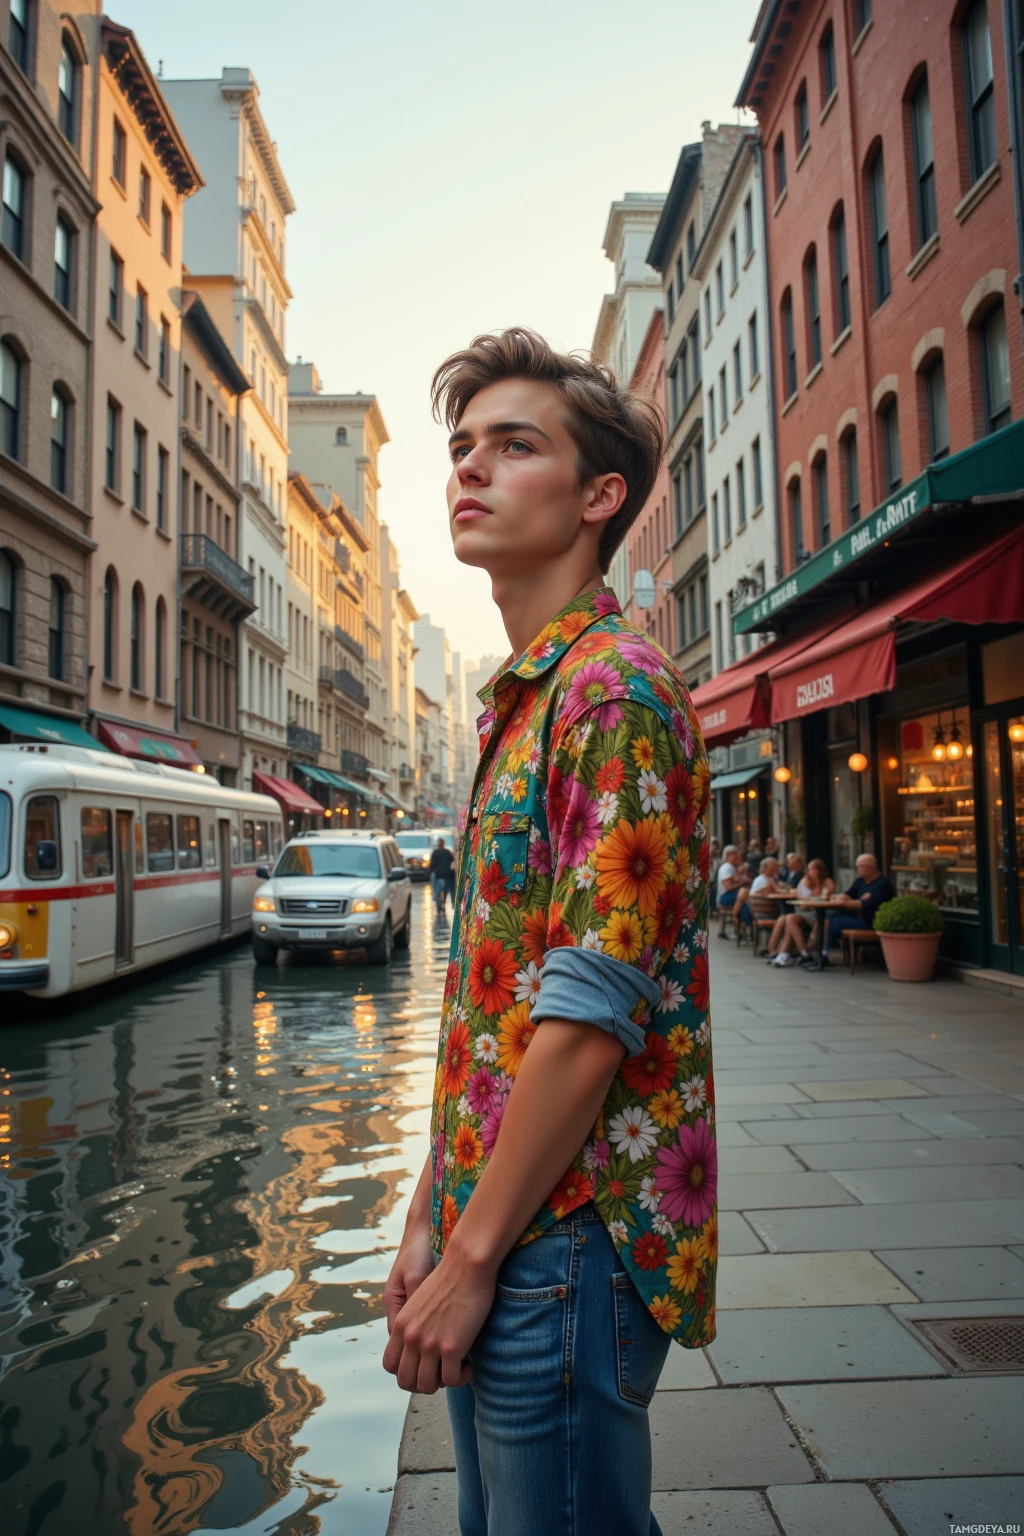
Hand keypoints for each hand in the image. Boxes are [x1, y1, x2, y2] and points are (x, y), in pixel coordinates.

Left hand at [382, 1244, 495, 1394]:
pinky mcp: (451, 1348)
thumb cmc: (450, 1277)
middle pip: (405, 1381)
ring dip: (442, 1383)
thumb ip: (415, 1322)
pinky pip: (451, 1380)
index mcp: (401, 1324)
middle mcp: (411, 1337)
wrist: (467, 1264)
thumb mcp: (420, 1300)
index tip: (424, 1366)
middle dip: (423, 1383)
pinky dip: (461, 1378)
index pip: (390, 1364)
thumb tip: (421, 1343)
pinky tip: (469, 1366)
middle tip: (440, 1373)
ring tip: (456, 1370)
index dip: (406, 1372)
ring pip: (426, 1385)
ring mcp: (429, 1344)